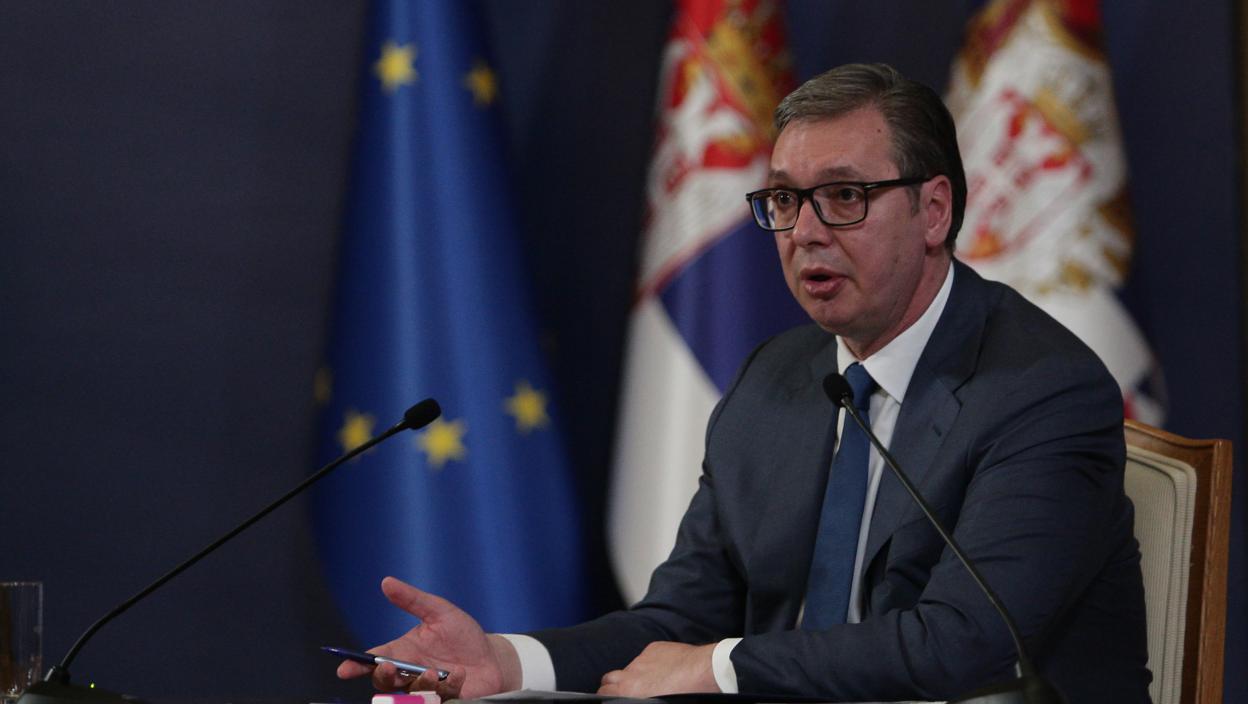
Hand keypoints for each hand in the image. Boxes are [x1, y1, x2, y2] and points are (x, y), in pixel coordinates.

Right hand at [335, 576, 521, 698]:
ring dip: (419, 683)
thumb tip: (386, 582)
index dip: (357, 665)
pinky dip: (449, 685)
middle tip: (389, 667)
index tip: (345, 669)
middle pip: (384, 681)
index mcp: (403, 651)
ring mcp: (425, 689)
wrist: (491, 656)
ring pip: (410, 694)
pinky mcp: (444, 699)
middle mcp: (410, 673)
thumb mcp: (439, 611)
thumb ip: (412, 600)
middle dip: (383, 677)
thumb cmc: (462, 635)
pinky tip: (460, 673)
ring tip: (434, 672)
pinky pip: (438, 697)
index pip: (374, 660)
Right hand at [597, 642, 718, 696]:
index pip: (603, 691)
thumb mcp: (657, 702)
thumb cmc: (687, 695)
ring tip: (652, 682)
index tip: (612, 699)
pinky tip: (666, 669)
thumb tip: (635, 696)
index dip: (605, 695)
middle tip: (624, 693)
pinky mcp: (655, 647)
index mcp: (628, 690)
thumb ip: (639, 698)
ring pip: (630, 667)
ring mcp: (643, 658)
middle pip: (608, 678)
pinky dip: (651, 663)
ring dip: (635, 674)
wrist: (707, 674)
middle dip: (612, 685)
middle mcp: (631, 672)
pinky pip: (646, 656)